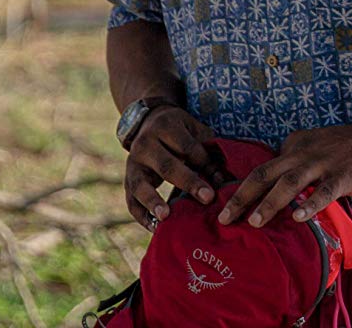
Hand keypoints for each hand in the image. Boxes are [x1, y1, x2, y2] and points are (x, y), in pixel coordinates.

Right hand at [124, 106, 221, 230]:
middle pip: (167, 166)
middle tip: (207, 198)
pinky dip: (141, 216)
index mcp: (165, 126)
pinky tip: (154, 228)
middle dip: (189, 182)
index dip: (205, 163)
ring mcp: (133, 163)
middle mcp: (145, 144)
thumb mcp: (194, 131)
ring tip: (166, 217)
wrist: (148, 123)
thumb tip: (223, 180)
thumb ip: (207, 152)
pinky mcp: (127, 181)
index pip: (188, 148)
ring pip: (141, 185)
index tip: (221, 181)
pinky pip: (131, 201)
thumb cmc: (180, 131)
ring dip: (153, 202)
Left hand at [218, 119, 351, 227]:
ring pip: (290, 182)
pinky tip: (300, 218)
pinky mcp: (346, 174)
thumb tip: (279, 193)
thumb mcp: (319, 148)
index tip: (225, 208)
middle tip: (224, 218)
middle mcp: (305, 151)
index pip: (263, 168)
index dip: (242, 189)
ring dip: (270, 202)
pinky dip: (311, 204)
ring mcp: (325, 162)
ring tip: (254, 222)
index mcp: (296, 145)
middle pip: (265, 173)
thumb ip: (299, 165)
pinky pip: (325, 191)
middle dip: (242, 196)